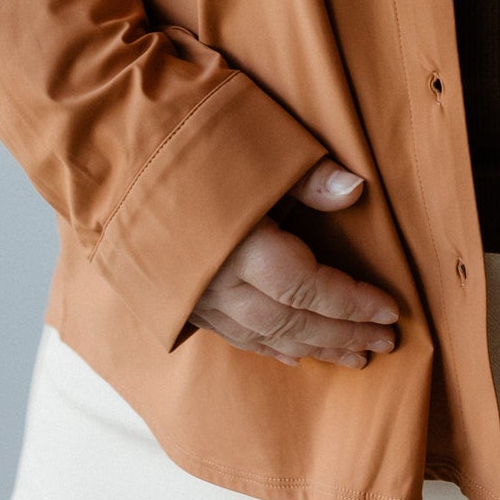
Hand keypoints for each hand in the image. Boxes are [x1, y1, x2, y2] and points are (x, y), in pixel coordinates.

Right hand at [187, 157, 400, 368]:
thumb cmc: (184, 141)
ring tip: (355, 357)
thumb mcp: (252, 146)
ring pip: (266, 337)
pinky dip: (271, 347)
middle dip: (343, 335)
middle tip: (386, 344)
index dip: (354, 304)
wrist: (106, 155)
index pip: (312, 289)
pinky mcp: (180, 298)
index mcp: (243, 247)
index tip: (393, 313)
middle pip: (293, 322)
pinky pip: (235, 335)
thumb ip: (304, 175)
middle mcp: (220, 283)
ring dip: (314, 348)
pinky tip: (295, 355)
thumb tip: (356, 190)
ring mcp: (198, 296)